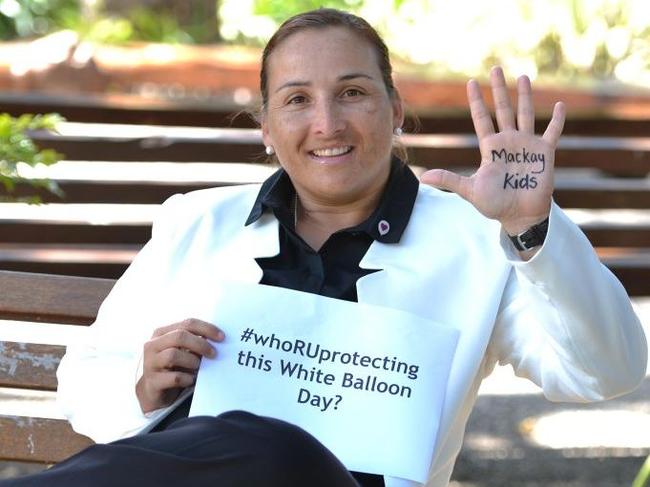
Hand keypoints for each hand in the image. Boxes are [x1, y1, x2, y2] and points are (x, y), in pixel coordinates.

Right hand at [136, 318, 223, 412]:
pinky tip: (191, 380)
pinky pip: (174, 377)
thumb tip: (217, 340)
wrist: (153, 391)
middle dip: (201, 344)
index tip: (222, 337)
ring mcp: (150, 363)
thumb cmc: (172, 367)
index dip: (206, 328)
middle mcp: (152, 345)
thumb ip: (194, 342)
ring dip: (192, 361)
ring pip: (173, 355)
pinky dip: (187, 378)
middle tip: (214, 354)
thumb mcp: (181, 351)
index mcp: (162, 333)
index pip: (187, 324)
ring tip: (198, 368)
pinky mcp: (152, 382)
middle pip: (179, 336)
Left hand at [420, 66, 565, 235]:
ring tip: (523, 77)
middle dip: (498, 89)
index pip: (481, 119)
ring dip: (524, 96)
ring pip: (525, 114)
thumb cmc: (494, 204)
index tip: (470, 83)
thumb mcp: (470, 190)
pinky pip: (552, 132)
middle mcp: (508, 141)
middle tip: (495, 68)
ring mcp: (527, 145)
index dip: (476, 101)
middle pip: (502, 109)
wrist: (519, 215)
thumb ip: (449, 180)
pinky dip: (557, 120)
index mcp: (490, 148)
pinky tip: (560, 105)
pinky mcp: (544, 153)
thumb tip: (423, 178)